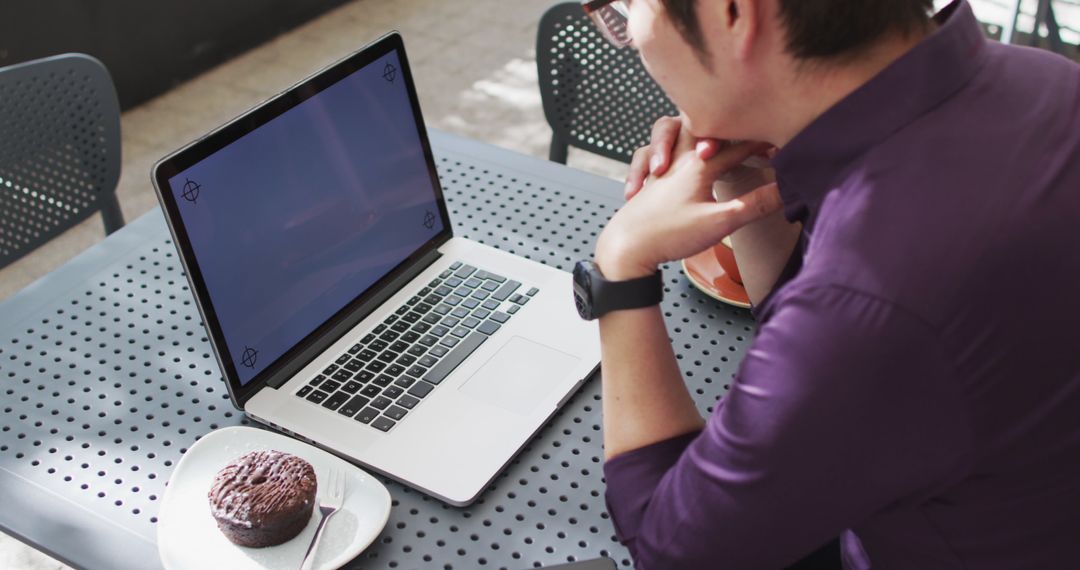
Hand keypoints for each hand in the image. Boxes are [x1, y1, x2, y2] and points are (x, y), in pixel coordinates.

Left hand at [596, 128, 783, 279]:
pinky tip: (664, 165)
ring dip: (689, 132)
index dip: (762, 143)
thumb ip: (754, 204)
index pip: (739, 144)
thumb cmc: (668, 234)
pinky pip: (649, 151)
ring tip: (705, 142)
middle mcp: (678, 157)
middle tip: (746, 131)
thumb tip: (785, 191)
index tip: (781, 146)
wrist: (625, 247)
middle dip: (727, 126)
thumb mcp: (719, 223)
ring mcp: (660, 165)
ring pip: (671, 130)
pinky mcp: (647, 178)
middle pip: (705, 126)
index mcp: (699, 163)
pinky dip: (659, 150)